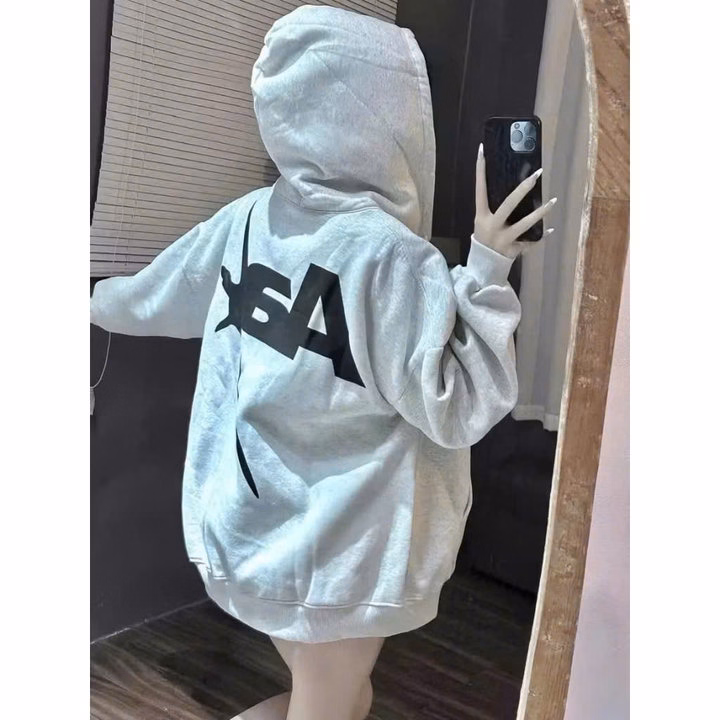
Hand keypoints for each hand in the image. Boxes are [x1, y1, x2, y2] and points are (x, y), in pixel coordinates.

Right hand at [474, 142, 556, 259]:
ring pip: (525, 224)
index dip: (480, 170)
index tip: (483, 150)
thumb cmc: (484, 239)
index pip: (480, 189)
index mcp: (482, 216)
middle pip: (508, 204)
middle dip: (523, 189)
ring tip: (552, 201)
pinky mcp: (514, 249)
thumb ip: (493, 208)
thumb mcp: (483, 223)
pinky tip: (550, 229)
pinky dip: (541, 236)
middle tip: (536, 175)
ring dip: (540, 212)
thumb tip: (514, 187)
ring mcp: (503, 239)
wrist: (483, 266)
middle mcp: (492, 226)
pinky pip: (531, 241)